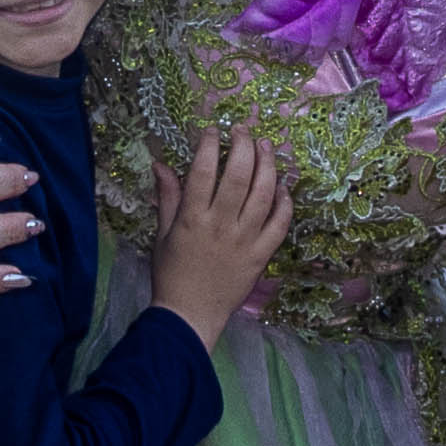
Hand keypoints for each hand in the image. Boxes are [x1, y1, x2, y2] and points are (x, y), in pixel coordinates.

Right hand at [147, 128, 290, 340]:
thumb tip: (160, 164)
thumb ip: (166, 197)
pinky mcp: (261, 256)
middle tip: (244, 132)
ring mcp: (244, 240)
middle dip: (243, 146)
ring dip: (267, 166)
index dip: (209, 145)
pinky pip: (280, 224)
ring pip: (263, 194)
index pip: (202, 171)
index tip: (213, 130)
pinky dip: (285, 203)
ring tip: (266, 148)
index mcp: (192, 219)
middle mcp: (220, 225)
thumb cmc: (171, 274)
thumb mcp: (162, 234)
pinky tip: (284, 187)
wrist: (189, 315)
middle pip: (238, 176)